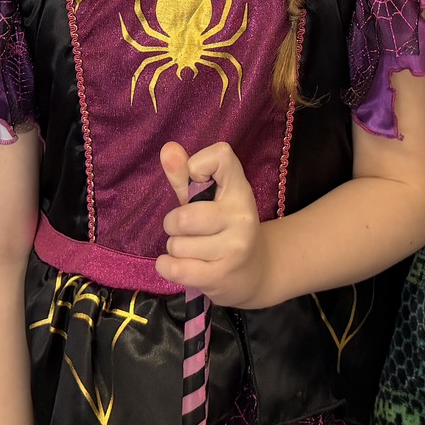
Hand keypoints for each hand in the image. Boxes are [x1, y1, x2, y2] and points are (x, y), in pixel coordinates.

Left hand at [157, 141, 270, 307]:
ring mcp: (234, 248)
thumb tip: (167, 148)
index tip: (198, 183)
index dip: (197, 165)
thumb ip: (184, 175)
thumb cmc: (224, 229)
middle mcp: (242, 217)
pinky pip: (176, 269)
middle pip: (183, 216)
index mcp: (240, 190)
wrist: (257, 272)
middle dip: (173, 225)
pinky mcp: (222, 276)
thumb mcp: (206, 200)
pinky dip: (167, 267)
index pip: (220, 156)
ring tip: (191, 251)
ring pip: (176, 245)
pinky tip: (177, 265)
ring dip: (174, 248)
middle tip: (186, 230)